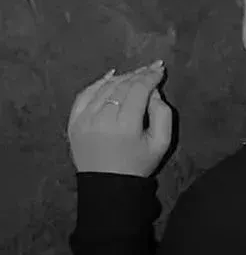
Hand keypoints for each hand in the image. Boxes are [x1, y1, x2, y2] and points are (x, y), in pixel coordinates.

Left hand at [67, 61, 172, 176]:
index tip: (160, 69)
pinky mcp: (73, 122)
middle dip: (138, 74)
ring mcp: (84, 119)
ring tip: (135, 74)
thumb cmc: (138, 166)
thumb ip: (163, 113)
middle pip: (122, 85)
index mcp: (126, 125)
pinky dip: (98, 83)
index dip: (150, 76)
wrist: (108, 186)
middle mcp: (102, 118)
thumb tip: (153, 91)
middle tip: (151, 68)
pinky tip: (111, 76)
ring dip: (122, 78)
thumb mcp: (162, 143)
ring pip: (105, 87)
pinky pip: (85, 94)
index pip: (139, 89)